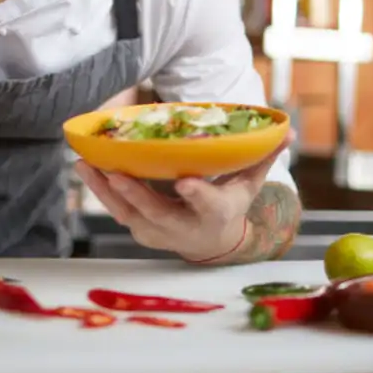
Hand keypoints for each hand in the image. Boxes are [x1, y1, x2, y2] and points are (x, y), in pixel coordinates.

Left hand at [75, 132, 293, 261]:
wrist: (210, 242)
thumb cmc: (230, 204)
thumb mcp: (249, 184)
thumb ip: (262, 156)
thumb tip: (287, 130)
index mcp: (215, 213)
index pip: (208, 205)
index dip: (198, 195)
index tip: (186, 182)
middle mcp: (183, 226)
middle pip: (158, 212)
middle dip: (135, 195)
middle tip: (115, 173)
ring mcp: (157, 231)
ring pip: (128, 212)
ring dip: (105, 189)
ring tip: (85, 162)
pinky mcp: (138, 227)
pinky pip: (116, 209)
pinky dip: (100, 189)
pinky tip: (85, 166)